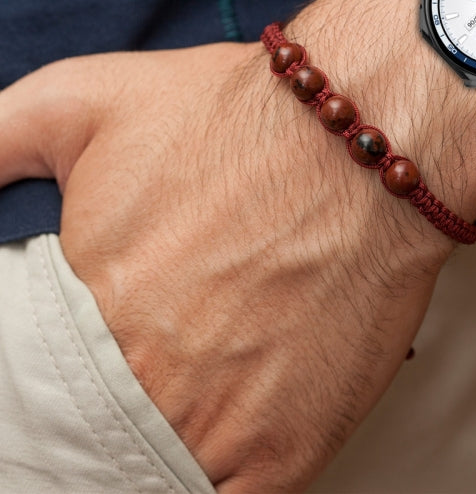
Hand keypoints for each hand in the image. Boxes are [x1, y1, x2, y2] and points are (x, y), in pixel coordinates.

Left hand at [0, 43, 454, 491]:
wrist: (363, 139)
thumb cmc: (233, 116)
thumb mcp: (82, 99)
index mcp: (82, 312)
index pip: (26, 395)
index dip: (50, 385)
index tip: (74, 369)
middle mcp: (142, 383)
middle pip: (90, 440)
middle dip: (103, 413)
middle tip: (140, 375)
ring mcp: (218, 426)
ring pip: (154, 479)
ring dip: (155, 450)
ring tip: (182, 400)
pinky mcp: (288, 450)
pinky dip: (212, 485)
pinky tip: (219, 442)